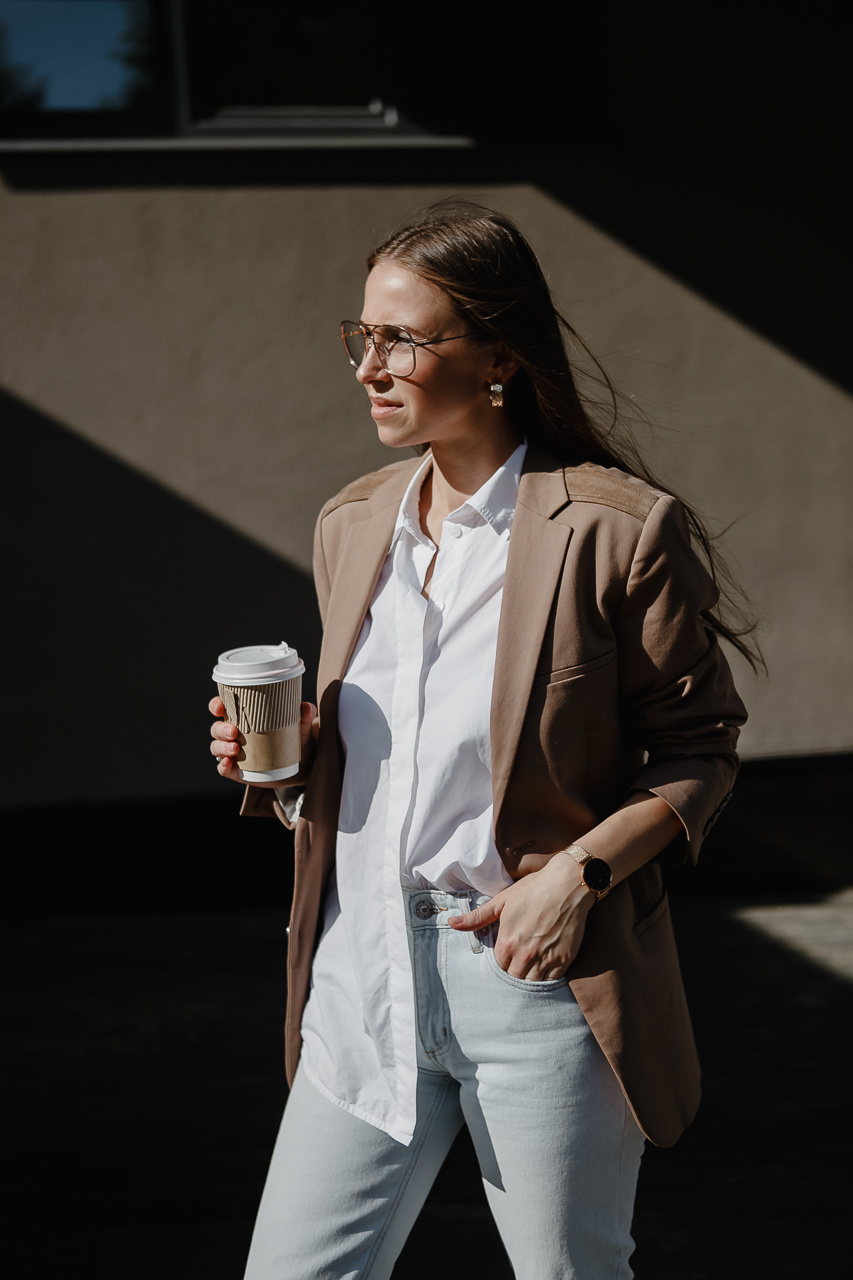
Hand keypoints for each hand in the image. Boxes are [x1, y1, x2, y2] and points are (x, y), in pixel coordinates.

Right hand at [208, 695, 317, 786]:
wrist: (303, 766)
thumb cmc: (296, 739)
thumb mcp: (301, 727)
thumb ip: (304, 716)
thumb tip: (306, 707)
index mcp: (244, 718)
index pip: (223, 708)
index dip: (216, 705)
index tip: (220, 706)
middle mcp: (235, 734)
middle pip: (217, 728)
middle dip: (221, 729)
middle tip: (234, 732)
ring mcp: (234, 753)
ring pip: (216, 748)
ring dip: (221, 747)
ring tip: (235, 749)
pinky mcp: (238, 771)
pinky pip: (224, 769)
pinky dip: (222, 766)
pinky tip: (228, 764)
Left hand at [449, 853, 593, 979]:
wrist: (566, 885)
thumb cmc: (533, 890)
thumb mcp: (502, 901)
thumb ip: (477, 917)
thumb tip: (452, 923)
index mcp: (507, 942)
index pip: (498, 967)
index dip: (502, 962)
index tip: (507, 955)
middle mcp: (524, 954)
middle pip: (513, 978)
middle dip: (514, 973)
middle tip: (519, 963)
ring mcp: (545, 959)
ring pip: (531, 984)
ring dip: (529, 979)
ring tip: (531, 968)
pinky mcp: (564, 960)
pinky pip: (551, 981)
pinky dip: (547, 979)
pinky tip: (546, 969)